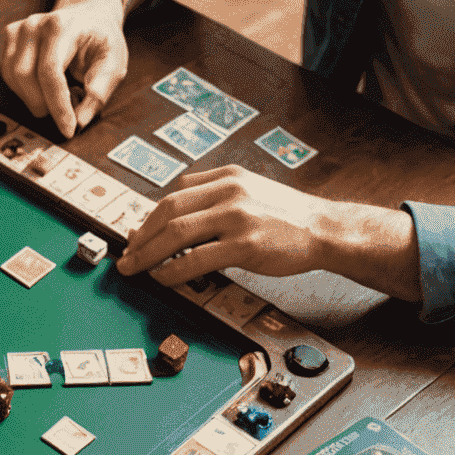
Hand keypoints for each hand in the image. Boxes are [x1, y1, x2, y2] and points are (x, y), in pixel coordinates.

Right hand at [2, 0, 128, 136]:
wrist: (89, 13)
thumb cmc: (101, 40)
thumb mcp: (114, 63)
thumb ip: (100, 91)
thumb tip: (80, 121)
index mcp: (63, 26)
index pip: (50, 72)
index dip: (57, 105)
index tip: (68, 129)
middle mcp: (36, 23)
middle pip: (26, 76)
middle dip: (43, 104)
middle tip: (63, 114)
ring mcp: (20, 29)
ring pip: (13, 77)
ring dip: (33, 98)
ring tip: (54, 99)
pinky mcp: (10, 36)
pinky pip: (8, 73)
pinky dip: (24, 90)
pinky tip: (42, 88)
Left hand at [117, 165, 336, 286]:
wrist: (326, 230)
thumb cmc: (286, 216)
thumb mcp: (250, 191)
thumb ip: (216, 197)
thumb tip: (173, 219)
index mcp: (228, 176)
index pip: (176, 192)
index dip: (150, 215)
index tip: (138, 234)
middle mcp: (230, 191)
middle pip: (169, 210)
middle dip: (142, 235)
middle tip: (128, 254)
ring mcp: (238, 217)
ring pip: (177, 233)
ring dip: (148, 253)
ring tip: (135, 268)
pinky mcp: (246, 245)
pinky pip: (197, 259)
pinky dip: (172, 271)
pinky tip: (162, 278)